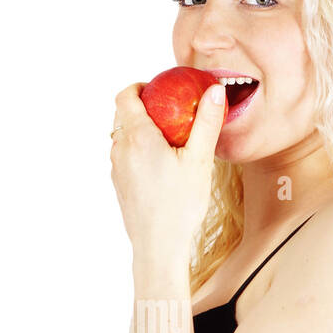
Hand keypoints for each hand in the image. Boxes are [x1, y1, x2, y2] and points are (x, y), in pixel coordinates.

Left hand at [110, 81, 225, 259]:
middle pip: (123, 114)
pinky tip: (162, 164)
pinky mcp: (119, 184)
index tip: (159, 89)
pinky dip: (138, 150)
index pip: (125, 96)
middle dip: (144, 107)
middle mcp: (120, 149)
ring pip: (123, 137)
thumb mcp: (199, 160)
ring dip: (141, 130)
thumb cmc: (180, 205)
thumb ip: (206, 123)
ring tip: (169, 139)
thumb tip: (215, 92)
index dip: (140, 86)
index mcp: (138, 136)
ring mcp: (117, 168)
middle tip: (170, 112)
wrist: (159, 246)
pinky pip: (125, 156)